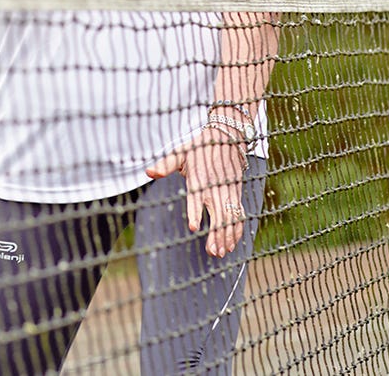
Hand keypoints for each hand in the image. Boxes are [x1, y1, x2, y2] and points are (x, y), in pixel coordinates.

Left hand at [147, 128, 246, 257]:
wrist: (227, 136)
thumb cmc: (199, 147)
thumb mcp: (180, 152)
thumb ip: (165, 164)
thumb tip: (149, 172)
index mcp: (199, 177)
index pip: (197, 197)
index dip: (195, 212)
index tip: (193, 227)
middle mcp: (215, 185)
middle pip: (218, 212)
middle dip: (216, 233)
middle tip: (212, 252)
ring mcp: (228, 190)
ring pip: (231, 216)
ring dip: (227, 236)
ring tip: (221, 252)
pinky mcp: (236, 192)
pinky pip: (239, 214)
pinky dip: (237, 230)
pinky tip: (232, 244)